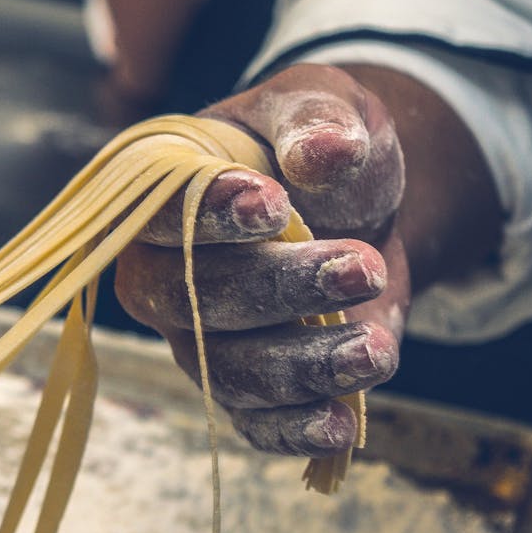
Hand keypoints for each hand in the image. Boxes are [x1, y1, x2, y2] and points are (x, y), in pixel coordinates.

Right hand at [116, 64, 408, 456]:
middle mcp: (160, 273)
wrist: (355, 205)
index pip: (157, 215)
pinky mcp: (240, 385)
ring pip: (226, 369)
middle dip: (278, 290)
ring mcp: (195, 337)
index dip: (209, 218)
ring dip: (302, 365)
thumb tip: (324, 153)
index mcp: (160, 195)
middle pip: (191, 300)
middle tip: (361, 266)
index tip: (275, 206)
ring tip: (374, 348)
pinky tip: (341, 422)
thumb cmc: (316, 145)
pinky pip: (252, 422)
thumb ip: (316, 118)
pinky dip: (292, 429)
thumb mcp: (321, 103)